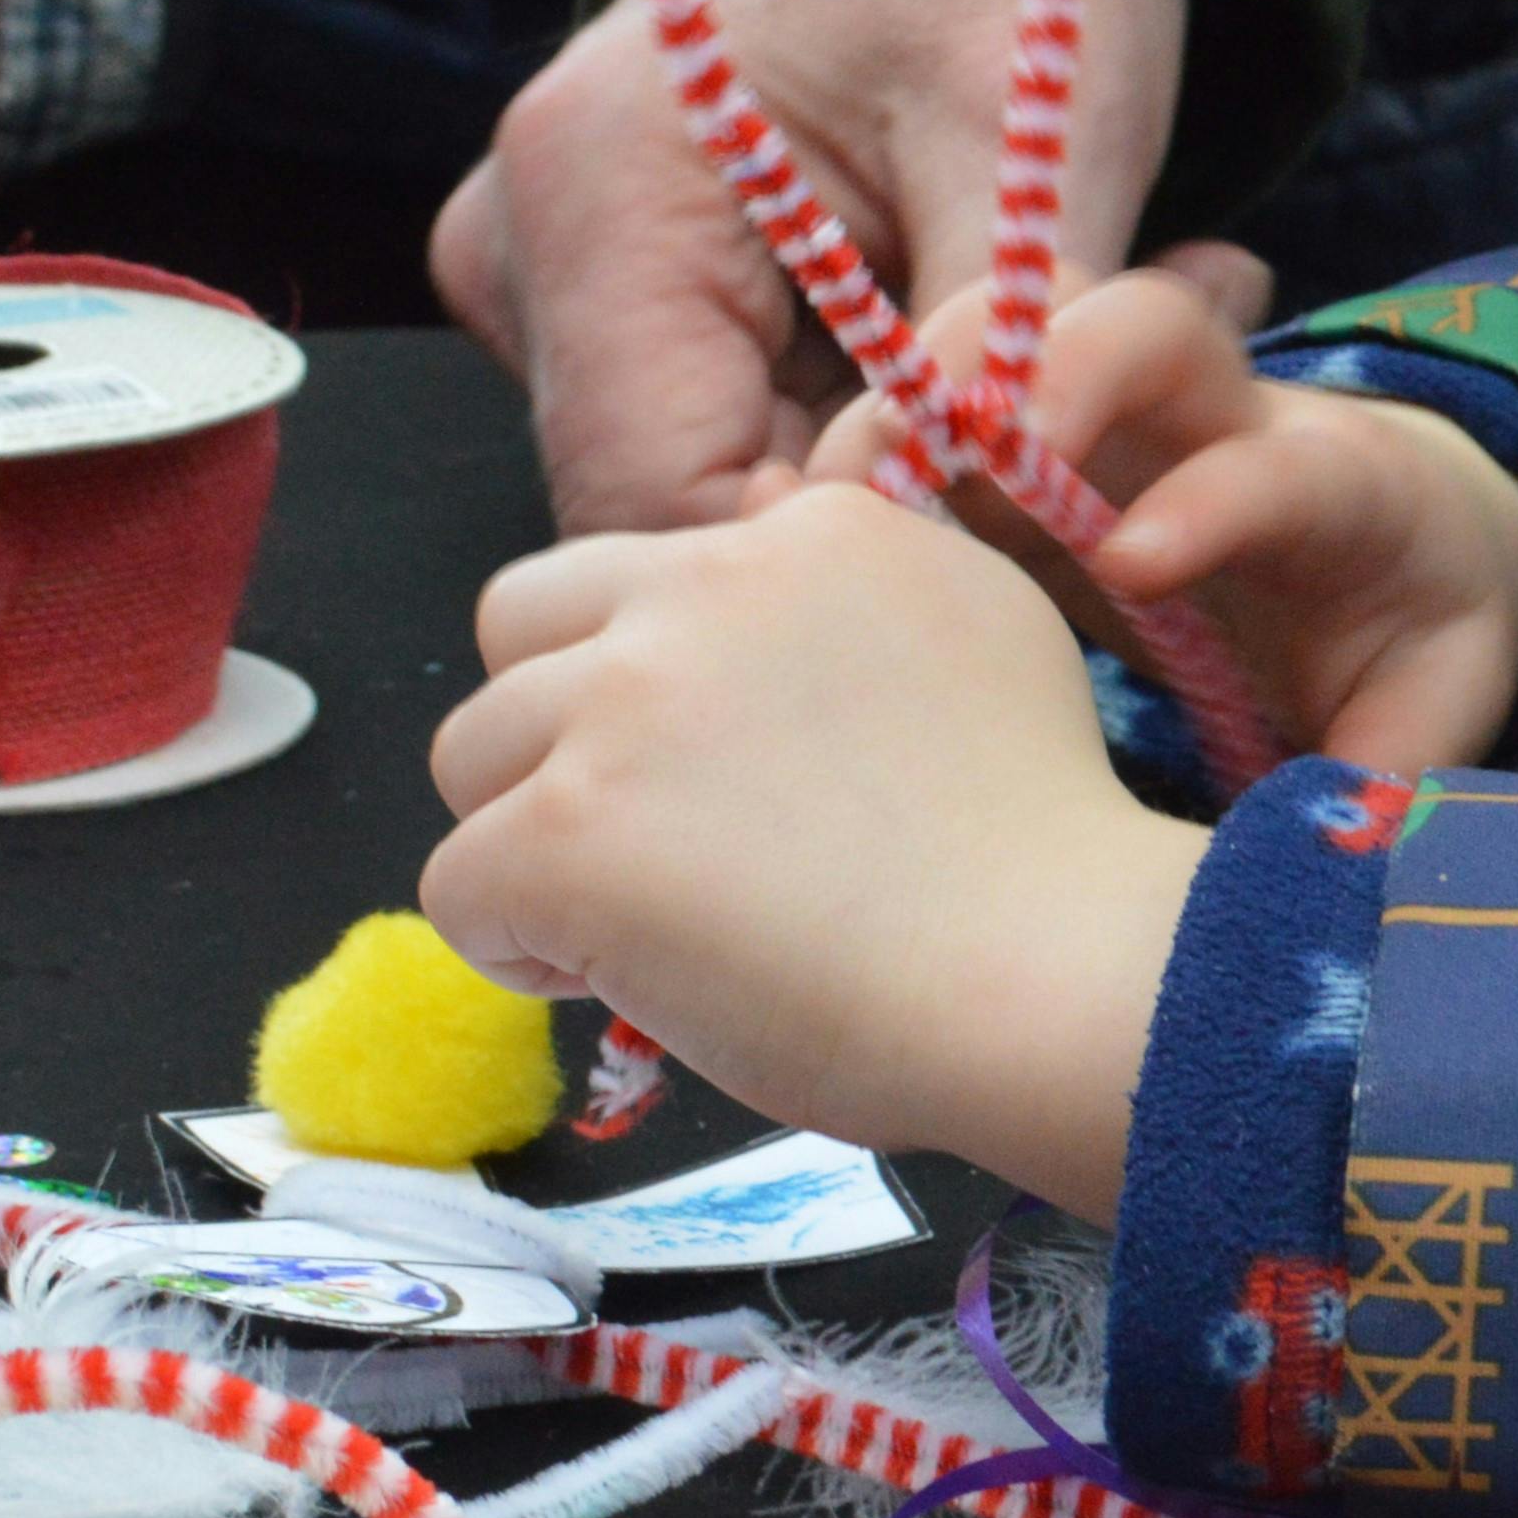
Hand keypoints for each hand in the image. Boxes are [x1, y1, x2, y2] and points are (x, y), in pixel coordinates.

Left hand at [421, 478, 1203, 1223]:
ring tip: (642, 925)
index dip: (662, 687)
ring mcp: (628, 705)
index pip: (646, 578)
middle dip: (555, 733)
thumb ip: (858, 605)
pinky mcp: (569, 830)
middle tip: (649, 840)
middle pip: (519, 628)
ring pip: (470, 757)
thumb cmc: (1042, 859)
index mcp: (814, 536)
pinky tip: (624, 980)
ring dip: (533, 841)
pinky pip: (459, 887)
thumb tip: (759, 568)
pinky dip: (521, 950)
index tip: (735, 780)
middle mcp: (705, 589)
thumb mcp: (984, 643)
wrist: (1058, 973)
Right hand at [428, 0, 1190, 535]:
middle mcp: (526, 258)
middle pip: (679, 516)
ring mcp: (549, 292)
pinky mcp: (603, 311)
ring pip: (713, 495)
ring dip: (881, 495)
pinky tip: (970, 403)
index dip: (832, 566)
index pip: (667, 506)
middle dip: (877, 534)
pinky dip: (858, 449)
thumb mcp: (1026, 137)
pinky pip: (726, 442)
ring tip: (1043, 429)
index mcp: (597, 195)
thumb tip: (1012, 522)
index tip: (998, 556)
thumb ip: (1005, 349)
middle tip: (1065, 502)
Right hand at [809, 270, 1517, 771]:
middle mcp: (1215, 421)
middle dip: (1040, 372)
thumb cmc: (1405, 645)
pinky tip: (779, 513)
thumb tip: (1334, 853)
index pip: (1276, 467)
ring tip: (834, 498)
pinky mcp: (1021, 454)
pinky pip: (935, 411)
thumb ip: (1392, 771)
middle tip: (948, 456)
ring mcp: (1109, 421)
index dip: (1209, 500)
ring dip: (920, 399)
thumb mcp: (1433, 711)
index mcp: (1336, 488)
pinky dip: (860, 452)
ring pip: (1013, 341)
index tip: (1131, 566)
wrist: (1392, 554)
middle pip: (1135, 329)